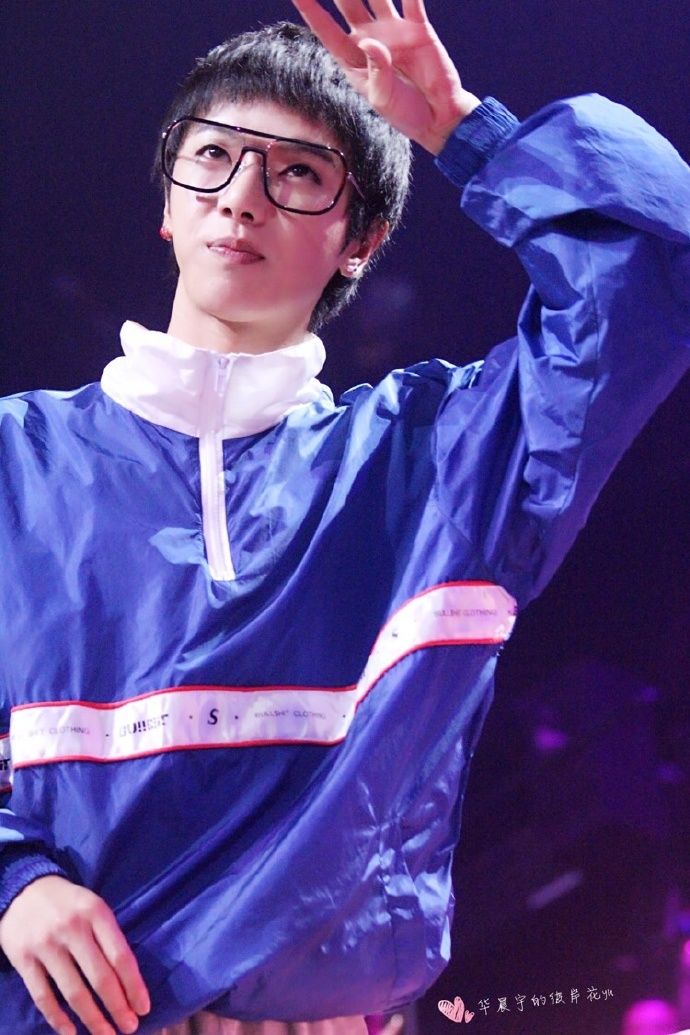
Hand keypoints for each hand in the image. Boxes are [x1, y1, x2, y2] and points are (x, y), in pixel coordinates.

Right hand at [0, 875, 150, 1034]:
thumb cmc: (67, 902)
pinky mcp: (23, 960)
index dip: (134, 986)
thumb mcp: (93, 906)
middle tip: (130, 1027)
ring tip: (106, 1034)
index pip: (120, 956)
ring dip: (93, 1019)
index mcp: (95, 912)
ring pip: (74, 992)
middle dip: (118, 1007)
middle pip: (100, 977)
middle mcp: (72, 928)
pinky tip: (71, 1032)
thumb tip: (129, 979)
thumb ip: (108, 936)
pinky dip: (58, 1019)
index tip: (144, 1008)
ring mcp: (46, 945)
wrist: (22, 889)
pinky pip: (43, 996)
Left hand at [289, 0, 480, 153]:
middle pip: (348, 3)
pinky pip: (412, 0)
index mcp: (353, 59)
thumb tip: (369, 42)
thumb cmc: (405, 114)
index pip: (326, 30)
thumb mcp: (383, 99)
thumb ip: (376, 71)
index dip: (311, 9)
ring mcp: (393, 30)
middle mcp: (370, 38)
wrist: (437, 118)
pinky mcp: (418, 27)